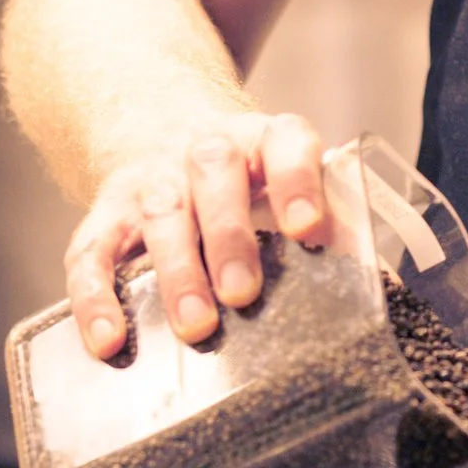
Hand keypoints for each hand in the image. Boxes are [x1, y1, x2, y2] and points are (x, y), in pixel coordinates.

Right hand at [61, 111, 330, 359]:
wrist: (160, 126)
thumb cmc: (247, 183)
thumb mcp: (287, 184)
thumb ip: (330, 226)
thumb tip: (376, 292)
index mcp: (263, 139)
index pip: (285, 142)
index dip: (297, 181)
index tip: (308, 230)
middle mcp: (205, 149)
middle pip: (214, 173)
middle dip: (229, 234)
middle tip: (243, 293)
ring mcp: (151, 178)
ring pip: (160, 211)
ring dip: (176, 269)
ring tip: (195, 326)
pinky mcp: (105, 213)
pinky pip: (91, 250)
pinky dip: (95, 297)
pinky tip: (109, 341)